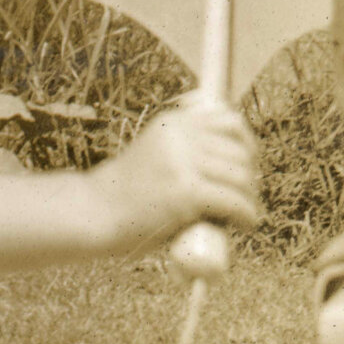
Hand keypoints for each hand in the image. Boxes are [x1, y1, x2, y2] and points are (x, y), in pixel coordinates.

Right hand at [93, 91, 259, 255]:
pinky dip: (246, 215)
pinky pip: (234, 201)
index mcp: (174, 123)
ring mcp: (184, 163)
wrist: (94, 212)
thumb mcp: (155, 153)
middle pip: (239, 152)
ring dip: (249, 198)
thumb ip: (183, 148)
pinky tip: (245, 224)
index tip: (248, 163)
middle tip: (245, 197)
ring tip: (245, 214)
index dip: (247, 143)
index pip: (229, 120)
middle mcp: (181, 137)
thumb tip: (231, 160)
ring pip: (240, 177)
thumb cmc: (124, 192)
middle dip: (249, 176)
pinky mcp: (187, 192)